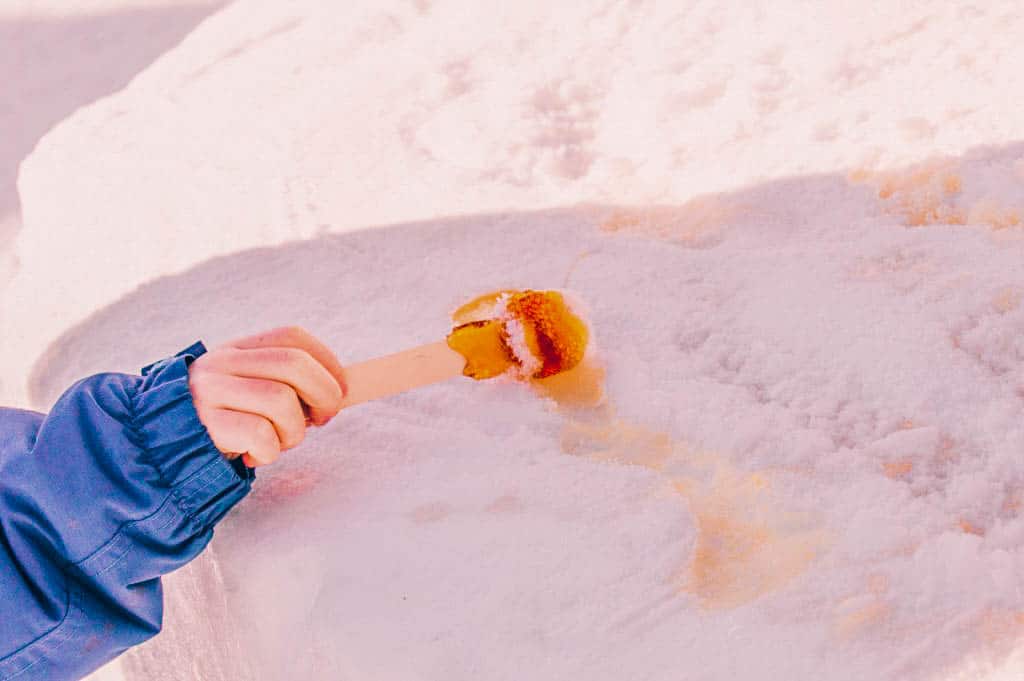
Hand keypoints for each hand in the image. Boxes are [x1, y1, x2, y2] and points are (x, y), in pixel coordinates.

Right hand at [187, 326, 346, 467]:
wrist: (157, 445)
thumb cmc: (219, 421)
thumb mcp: (245, 389)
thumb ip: (283, 382)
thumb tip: (339, 391)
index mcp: (236, 349)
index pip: (291, 337)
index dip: (327, 362)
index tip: (340, 390)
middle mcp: (222, 364)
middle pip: (293, 364)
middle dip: (324, 394)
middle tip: (321, 420)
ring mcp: (211, 392)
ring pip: (281, 401)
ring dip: (294, 431)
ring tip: (278, 441)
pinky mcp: (206, 426)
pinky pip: (261, 435)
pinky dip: (269, 452)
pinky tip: (253, 455)